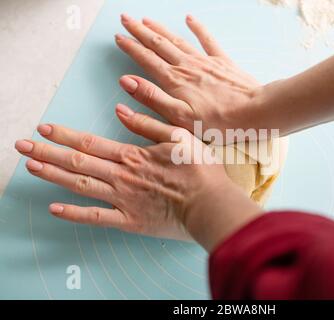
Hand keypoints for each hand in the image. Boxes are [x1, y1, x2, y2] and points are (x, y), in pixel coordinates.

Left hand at [15, 104, 261, 249]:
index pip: (90, 142)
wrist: (210, 204)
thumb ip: (147, 124)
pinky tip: (54, 208)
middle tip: (22, 146)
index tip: (44, 128)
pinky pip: (96, 217)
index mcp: (133, 156)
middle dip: (47, 153)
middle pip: (77, 162)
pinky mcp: (129, 220)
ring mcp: (123, 200)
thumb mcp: (179, 137)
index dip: (64, 135)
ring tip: (32, 167)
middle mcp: (121, 177)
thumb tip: (120, 109)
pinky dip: (74, 214)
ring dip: (54, 175)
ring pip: (80, 186)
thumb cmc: (199, 171)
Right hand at [115, 14, 263, 137]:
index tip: (119, 37)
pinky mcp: (222, 62)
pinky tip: (189, 18)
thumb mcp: (179, 117)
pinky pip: (207, 40)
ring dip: (160, 28)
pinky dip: (197, 28)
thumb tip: (126, 81)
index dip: (131, 47)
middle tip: (126, 19)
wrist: (253, 112)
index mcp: (174, 81)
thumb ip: (152, 98)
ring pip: (177, 40)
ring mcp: (205, 61)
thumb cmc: (217, 122)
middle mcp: (187, 66)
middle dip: (140, 31)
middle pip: (158, 44)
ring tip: (146, 19)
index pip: (146, 59)